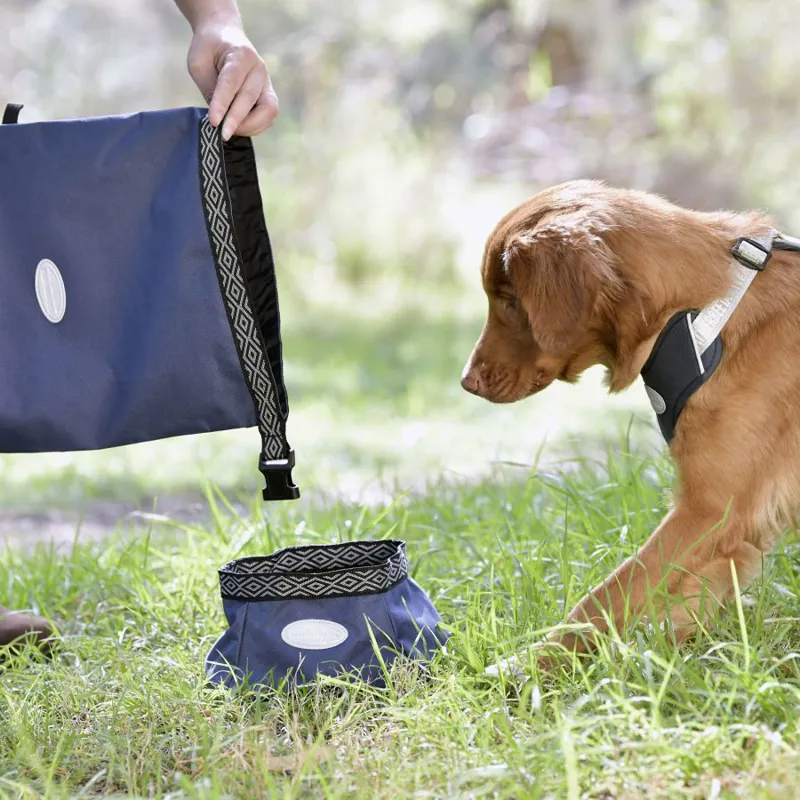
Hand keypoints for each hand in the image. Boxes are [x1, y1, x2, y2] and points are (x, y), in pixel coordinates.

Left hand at [187, 19, 277, 139]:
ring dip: (250, 126)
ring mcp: (267, 82)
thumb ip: (210, 89)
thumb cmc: (208, 50)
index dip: (222, 104)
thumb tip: (219, 120)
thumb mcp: (199, 63)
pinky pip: (268, 117)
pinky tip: (239, 127)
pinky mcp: (269, 95)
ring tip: (230, 131)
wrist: (224, 35)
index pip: (231, 82)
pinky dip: (255, 126)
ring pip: (267, 111)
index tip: (213, 122)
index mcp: (240, 54)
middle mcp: (259, 68)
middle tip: (221, 134)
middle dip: (236, 120)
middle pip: (250, 98)